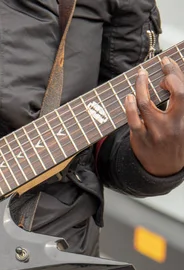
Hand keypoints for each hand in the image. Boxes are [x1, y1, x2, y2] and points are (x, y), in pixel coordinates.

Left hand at [125, 57, 183, 176]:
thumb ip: (177, 104)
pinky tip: (129, 97)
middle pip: (177, 94)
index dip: (175, 73)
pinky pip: (133, 120)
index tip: (167, 62)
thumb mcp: (182, 122)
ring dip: (141, 87)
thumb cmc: (174, 140)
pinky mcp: (141, 139)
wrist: (165, 168)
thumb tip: (167, 79)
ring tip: (140, 77)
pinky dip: (129, 106)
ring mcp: (158, 132)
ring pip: (146, 105)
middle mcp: (176, 124)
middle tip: (155, 67)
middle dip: (167, 75)